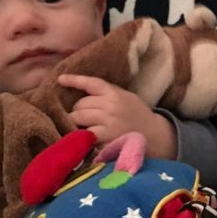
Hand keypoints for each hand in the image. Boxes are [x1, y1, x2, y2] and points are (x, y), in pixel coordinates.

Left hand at [59, 74, 177, 157]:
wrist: (156, 137)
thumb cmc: (139, 117)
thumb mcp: (128, 98)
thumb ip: (109, 93)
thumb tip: (85, 91)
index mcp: (116, 94)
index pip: (92, 83)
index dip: (74, 80)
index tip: (60, 80)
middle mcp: (111, 106)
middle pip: (80, 104)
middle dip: (76, 110)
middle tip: (80, 117)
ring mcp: (108, 122)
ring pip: (78, 117)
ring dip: (75, 123)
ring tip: (80, 127)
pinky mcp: (106, 138)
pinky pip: (84, 134)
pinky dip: (80, 135)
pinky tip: (83, 138)